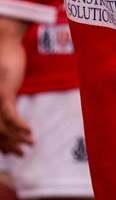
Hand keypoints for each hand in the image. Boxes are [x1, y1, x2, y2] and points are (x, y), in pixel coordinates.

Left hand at [0, 25, 30, 155]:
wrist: (4, 45)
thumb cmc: (5, 65)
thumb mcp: (6, 87)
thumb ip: (7, 102)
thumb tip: (12, 119)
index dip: (2, 145)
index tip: (13, 153)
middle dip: (9, 146)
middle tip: (21, 154)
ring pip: (2, 128)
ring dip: (17, 139)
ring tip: (30, 144)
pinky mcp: (3, 94)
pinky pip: (10, 115)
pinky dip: (20, 126)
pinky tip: (29, 131)